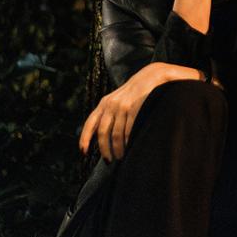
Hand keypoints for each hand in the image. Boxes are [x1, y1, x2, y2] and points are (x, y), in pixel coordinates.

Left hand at [79, 62, 200, 160]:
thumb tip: (102, 135)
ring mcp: (123, 106)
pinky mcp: (135, 108)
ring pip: (116, 134)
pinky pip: (129, 130)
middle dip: (104, 149)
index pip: (90, 123)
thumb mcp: (118, 99)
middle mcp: (111, 104)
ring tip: (121, 157)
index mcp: (104, 103)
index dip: (85, 139)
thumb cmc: (136, 92)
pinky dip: (128, 141)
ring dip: (118, 149)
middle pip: (103, 132)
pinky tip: (130, 147)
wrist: (153, 76)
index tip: (83, 152)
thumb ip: (109, 113)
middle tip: (109, 161)